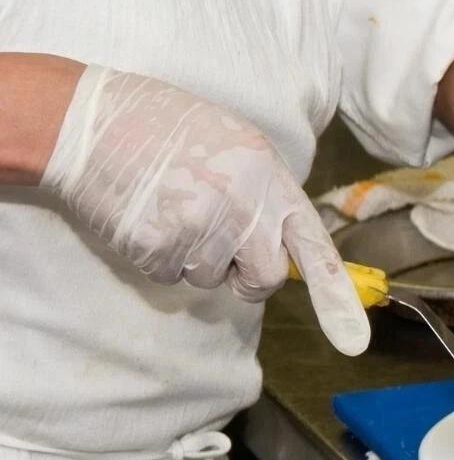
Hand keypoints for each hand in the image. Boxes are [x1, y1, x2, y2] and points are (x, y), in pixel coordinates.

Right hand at [40, 66, 369, 355]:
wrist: (94, 120)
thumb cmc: (166, 128)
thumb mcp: (237, 145)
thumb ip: (264, 193)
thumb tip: (278, 238)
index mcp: (270, 178)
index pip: (314, 245)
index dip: (336, 295)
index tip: (353, 340)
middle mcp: (245, 207)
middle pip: (266, 280)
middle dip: (246, 279)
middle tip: (220, 251)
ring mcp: (202, 229)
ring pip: (211, 279)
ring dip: (193, 258)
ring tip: (171, 207)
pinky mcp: (159, 247)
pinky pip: (168, 276)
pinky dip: (157, 256)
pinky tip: (147, 216)